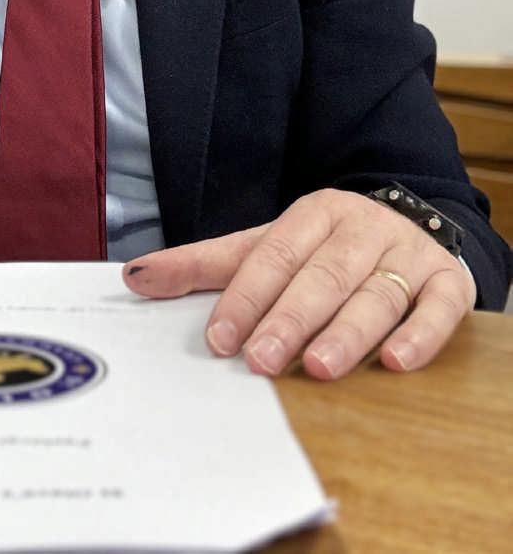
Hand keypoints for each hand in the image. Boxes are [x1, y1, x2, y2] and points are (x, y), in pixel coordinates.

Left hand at [122, 189, 473, 378]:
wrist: (410, 228)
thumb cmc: (325, 249)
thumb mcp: (266, 246)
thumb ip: (204, 265)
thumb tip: (132, 277)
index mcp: (313, 213)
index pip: (273, 255)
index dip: (246, 296)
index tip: (220, 338)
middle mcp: (360, 229)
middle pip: (322, 276)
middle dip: (289, 319)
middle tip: (261, 360)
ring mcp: (406, 254)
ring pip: (375, 294)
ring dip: (348, 332)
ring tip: (320, 367)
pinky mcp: (448, 281)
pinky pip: (439, 308)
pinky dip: (419, 335)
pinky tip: (395, 363)